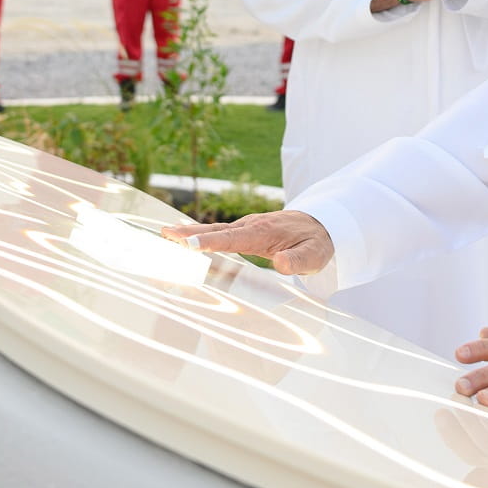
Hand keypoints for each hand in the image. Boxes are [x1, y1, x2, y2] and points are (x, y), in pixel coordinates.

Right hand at [160, 210, 333, 275]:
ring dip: (190, 231)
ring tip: (165, 233)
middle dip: (190, 232)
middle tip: (165, 234)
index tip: (189, 243)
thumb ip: (299, 260)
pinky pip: (219, 232)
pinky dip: (200, 233)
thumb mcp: (315, 255)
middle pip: (216, 229)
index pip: (232, 238)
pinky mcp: (245, 231)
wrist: (322, 224)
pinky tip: (183, 237)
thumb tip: (280, 263)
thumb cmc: (317, 242)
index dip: (209, 241)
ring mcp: (246, 227)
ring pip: (215, 229)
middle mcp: (250, 226)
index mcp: (263, 233)